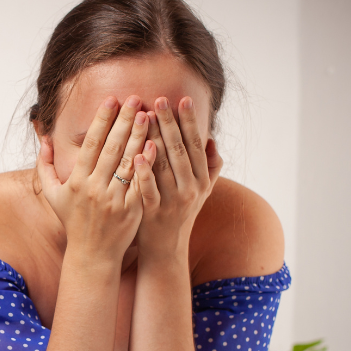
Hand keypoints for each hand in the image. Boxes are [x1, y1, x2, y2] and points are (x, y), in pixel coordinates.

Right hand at [38, 95, 154, 261]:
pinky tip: (155, 145)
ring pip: (127, 161)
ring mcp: (113, 199)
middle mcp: (94, 188)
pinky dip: (146, 164)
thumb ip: (45, 167)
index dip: (101, 120)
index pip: (90, 144)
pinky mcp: (130, 209)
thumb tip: (44, 140)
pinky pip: (139, 182)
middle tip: (136, 98)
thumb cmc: (72, 222)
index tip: (111, 99)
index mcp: (76, 182)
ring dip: (139, 135)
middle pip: (111, 147)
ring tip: (149, 114)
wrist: (91, 254)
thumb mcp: (53, 195)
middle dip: (124, 120)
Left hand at [133, 97, 221, 258]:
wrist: (166, 251)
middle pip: (180, 150)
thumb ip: (210, 167)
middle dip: (170, 123)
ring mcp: (172, 202)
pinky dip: (144, 171)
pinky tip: (137, 153)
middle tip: (159, 99)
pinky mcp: (153, 212)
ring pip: (164, 166)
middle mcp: (190, 189)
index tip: (182, 98)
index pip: (196, 145)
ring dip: (155, 139)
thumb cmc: (181, 215)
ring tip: (145, 116)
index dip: (190, 122)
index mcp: (201, 181)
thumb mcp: (202, 192)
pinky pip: (149, 188)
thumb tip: (212, 140)